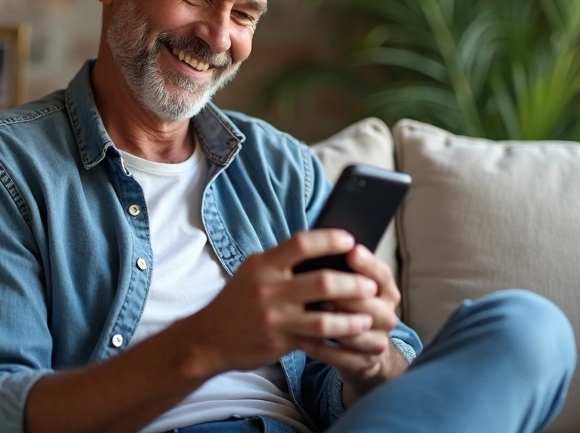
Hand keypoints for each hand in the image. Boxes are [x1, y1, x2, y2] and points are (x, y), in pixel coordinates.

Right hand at [180, 230, 382, 377]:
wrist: (208, 338)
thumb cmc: (238, 301)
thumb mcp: (253, 272)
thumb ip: (282, 262)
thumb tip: (323, 250)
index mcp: (263, 264)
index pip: (301, 243)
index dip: (329, 239)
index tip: (351, 240)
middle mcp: (268, 288)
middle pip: (321, 281)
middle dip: (352, 283)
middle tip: (371, 285)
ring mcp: (274, 317)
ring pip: (323, 316)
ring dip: (351, 316)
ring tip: (368, 316)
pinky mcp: (279, 341)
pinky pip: (316, 339)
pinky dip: (338, 336)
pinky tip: (352, 334)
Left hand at [296, 245, 405, 401]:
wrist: (359, 352)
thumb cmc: (347, 308)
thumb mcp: (349, 287)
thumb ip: (341, 270)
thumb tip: (320, 248)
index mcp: (386, 291)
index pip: (382, 275)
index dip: (368, 263)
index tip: (351, 251)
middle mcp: (387, 315)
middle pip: (370, 303)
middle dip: (346, 294)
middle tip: (320, 286)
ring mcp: (377, 341)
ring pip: (357, 330)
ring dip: (331, 322)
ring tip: (306, 313)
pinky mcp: (363, 363)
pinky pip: (341, 356)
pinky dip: (320, 347)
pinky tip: (301, 338)